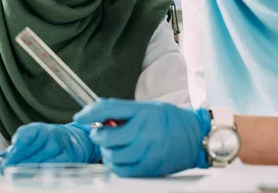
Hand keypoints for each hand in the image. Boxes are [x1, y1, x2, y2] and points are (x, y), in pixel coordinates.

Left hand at [0, 122, 100, 168]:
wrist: (73, 140)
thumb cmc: (45, 143)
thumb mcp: (28, 143)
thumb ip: (8, 154)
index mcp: (38, 129)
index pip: (26, 134)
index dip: (17, 145)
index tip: (6, 158)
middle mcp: (50, 134)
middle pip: (33, 147)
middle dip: (18, 160)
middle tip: (5, 171)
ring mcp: (60, 145)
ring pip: (45, 156)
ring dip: (30, 166)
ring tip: (17, 176)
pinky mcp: (69, 157)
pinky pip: (58, 163)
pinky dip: (48, 169)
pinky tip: (38, 174)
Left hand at [74, 98, 211, 176]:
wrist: (197, 137)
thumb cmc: (172, 120)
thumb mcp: (148, 108)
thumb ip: (124, 111)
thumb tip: (98, 112)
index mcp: (143, 111)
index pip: (108, 109)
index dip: (89, 114)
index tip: (80, 116)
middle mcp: (144, 131)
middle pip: (106, 136)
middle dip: (98, 135)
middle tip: (101, 133)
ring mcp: (147, 151)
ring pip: (111, 155)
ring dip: (106, 152)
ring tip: (113, 147)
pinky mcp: (149, 167)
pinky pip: (122, 170)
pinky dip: (115, 165)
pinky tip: (120, 158)